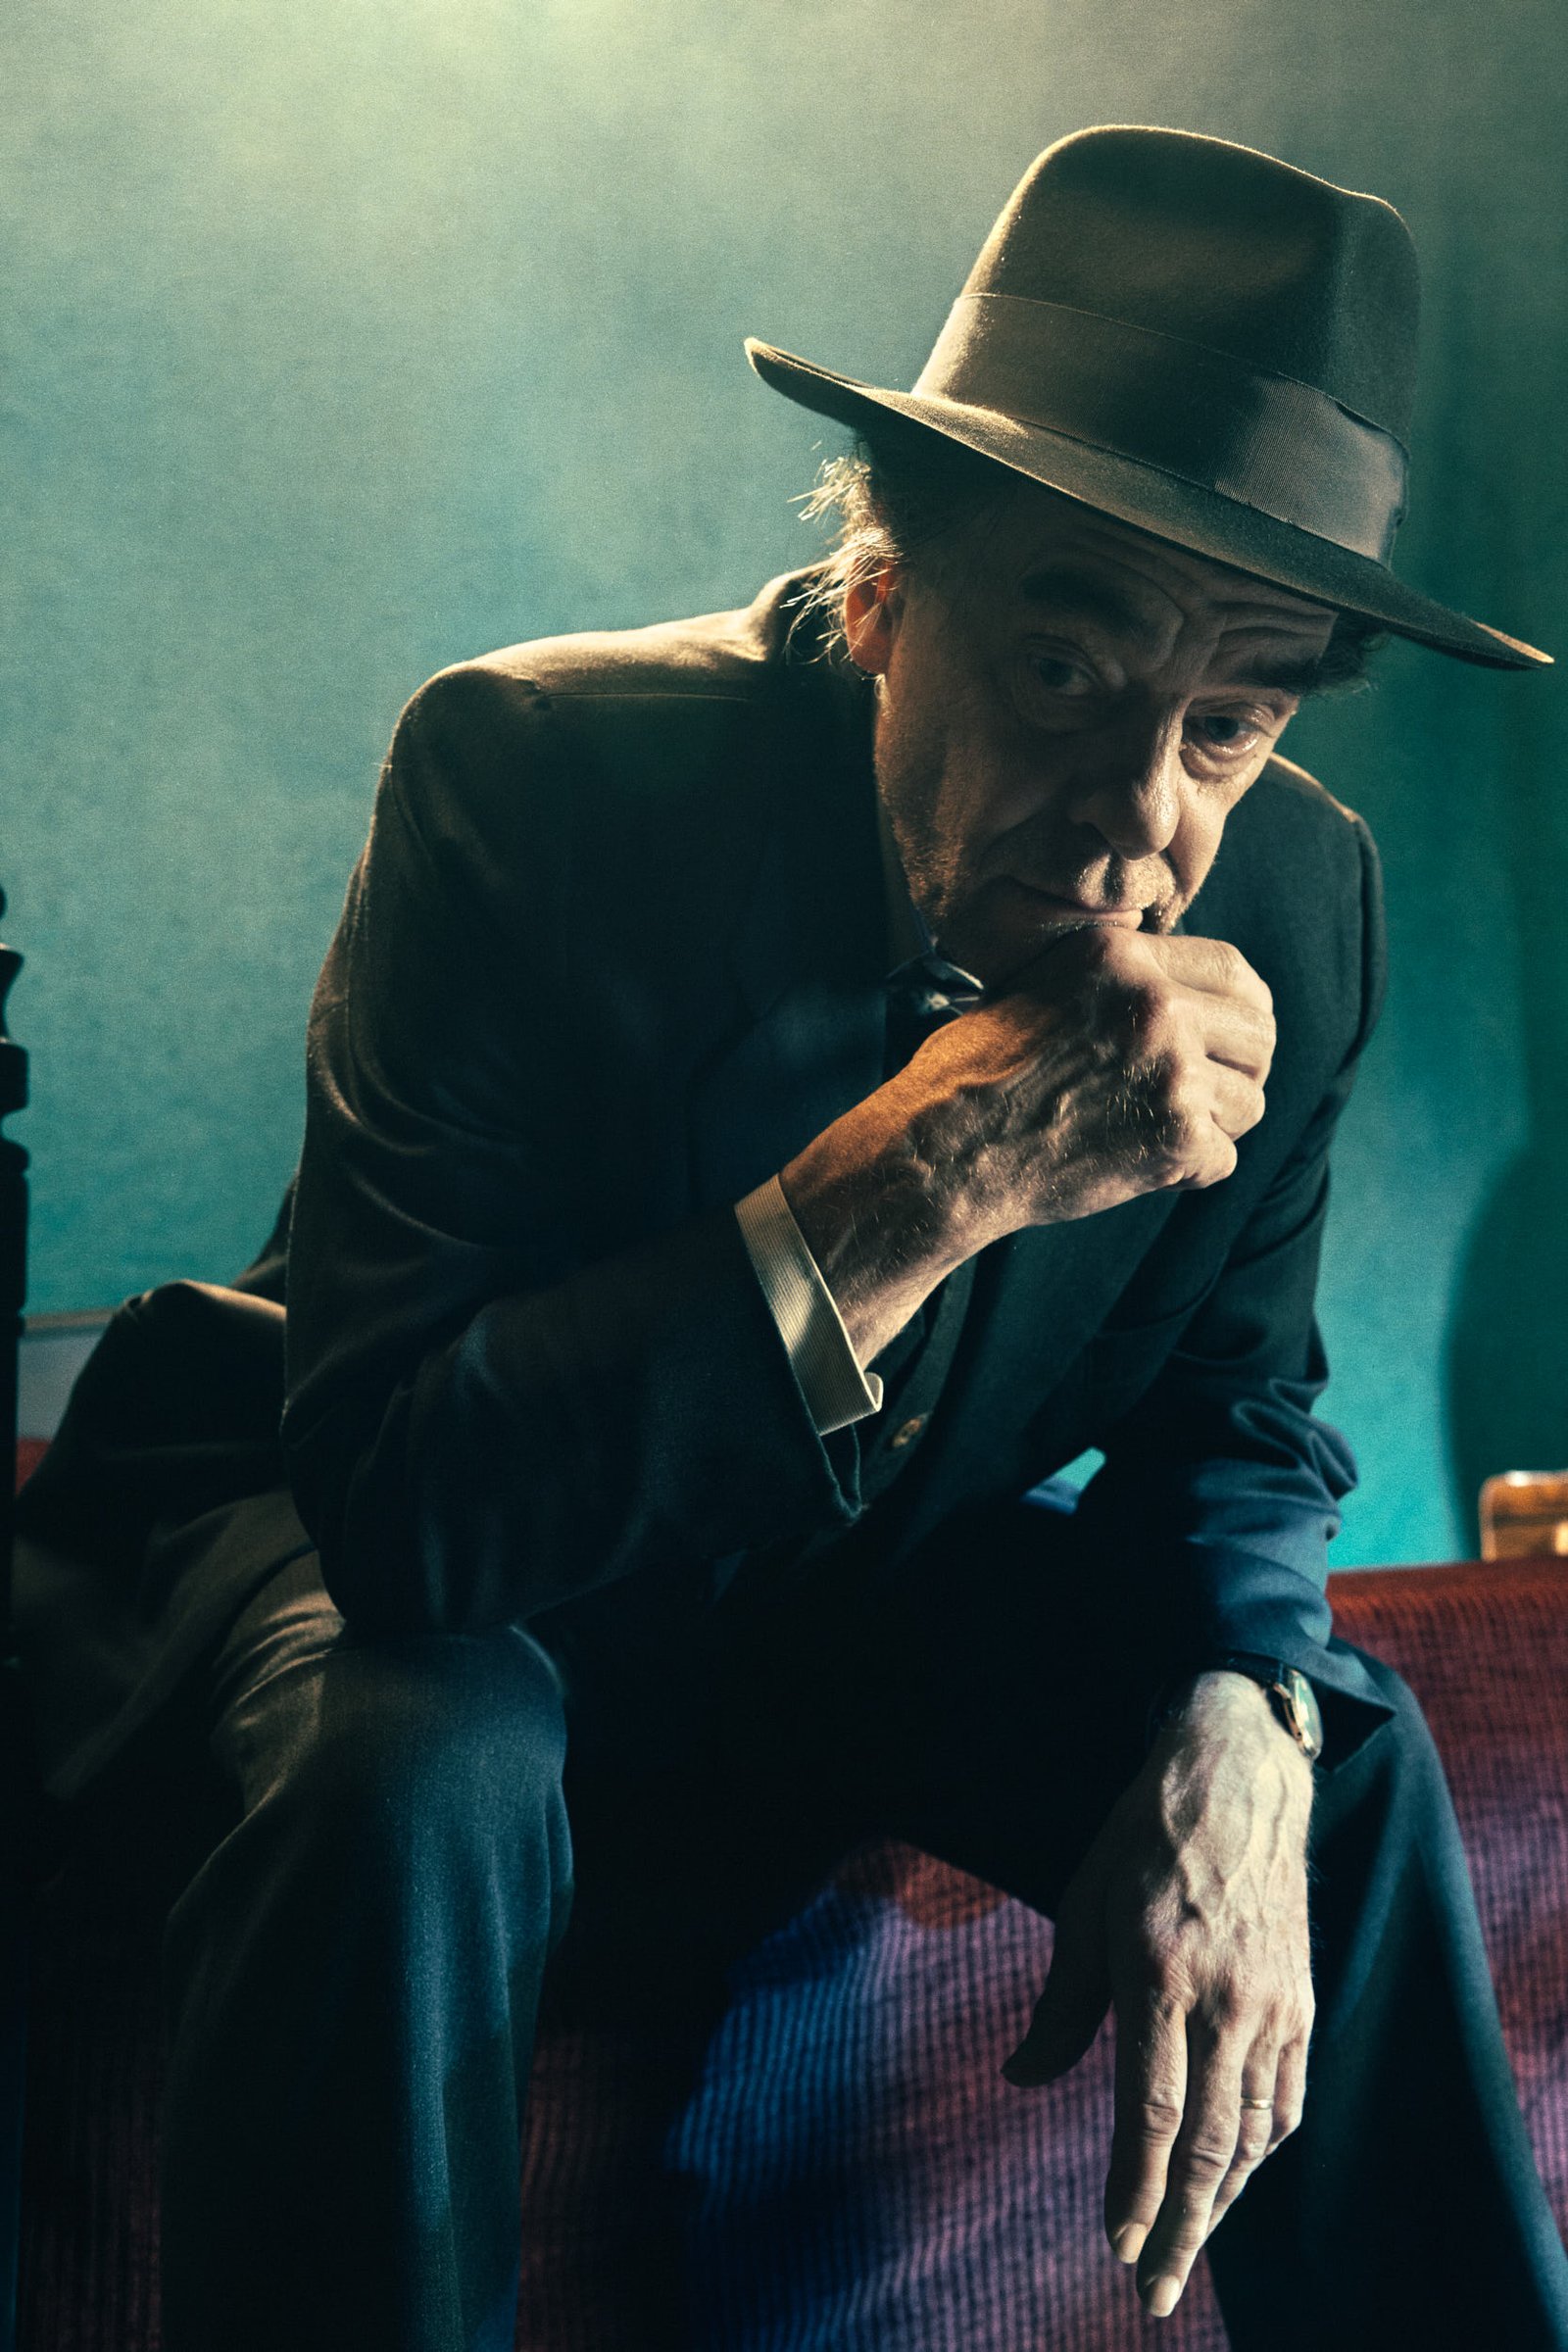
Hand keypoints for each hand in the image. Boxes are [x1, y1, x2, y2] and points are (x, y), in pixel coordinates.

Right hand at [905, 925, 1275, 1234]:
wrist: (945, 1149)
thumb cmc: (976, 1075)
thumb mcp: (1042, 987)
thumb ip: (1117, 983)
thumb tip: (1188, 995)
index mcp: (1122, 958)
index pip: (1235, 971)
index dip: (1243, 1010)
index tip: (1231, 1039)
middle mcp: (1155, 1005)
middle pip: (1260, 1034)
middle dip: (1242, 1070)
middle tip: (1208, 1097)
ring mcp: (1171, 1071)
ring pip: (1249, 1102)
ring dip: (1213, 1127)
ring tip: (1153, 1133)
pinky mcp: (1175, 1136)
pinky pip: (1223, 1160)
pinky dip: (1186, 1174)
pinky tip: (1137, 1166)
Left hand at [1001, 1672, 1314, 2318]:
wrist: (1236, 1782)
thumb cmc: (1140, 1841)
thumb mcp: (1081, 1908)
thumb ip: (1060, 2007)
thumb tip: (1022, 2077)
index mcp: (1161, 1972)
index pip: (1152, 2111)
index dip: (1134, 2188)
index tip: (1116, 2245)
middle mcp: (1227, 1999)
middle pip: (1209, 2145)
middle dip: (1180, 2229)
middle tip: (1155, 2292)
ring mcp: (1273, 2005)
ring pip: (1253, 2134)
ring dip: (1219, 2203)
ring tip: (1185, 2249)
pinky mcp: (1301, 2004)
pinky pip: (1286, 2100)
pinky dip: (1259, 2152)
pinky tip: (1233, 2180)